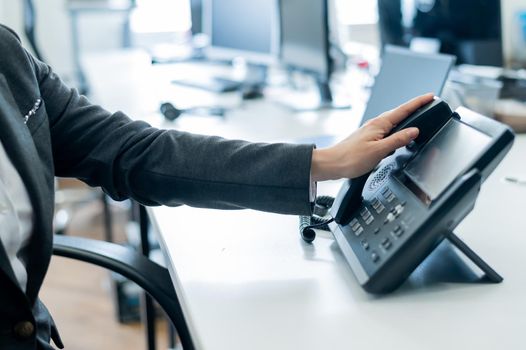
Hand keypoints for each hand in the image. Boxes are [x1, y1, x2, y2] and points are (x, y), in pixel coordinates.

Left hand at [311, 93, 433, 181]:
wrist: (332, 164)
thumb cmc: (351, 158)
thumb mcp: (379, 151)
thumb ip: (398, 140)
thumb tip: (414, 131)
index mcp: (379, 124)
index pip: (404, 110)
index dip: (418, 102)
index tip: (430, 96)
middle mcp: (375, 124)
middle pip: (399, 113)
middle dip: (414, 108)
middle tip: (428, 103)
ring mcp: (371, 131)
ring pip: (393, 122)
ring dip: (405, 118)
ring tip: (417, 115)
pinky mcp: (368, 138)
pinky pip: (387, 130)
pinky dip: (396, 129)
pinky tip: (397, 134)